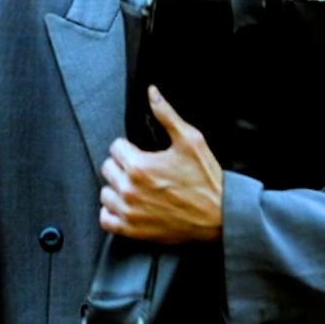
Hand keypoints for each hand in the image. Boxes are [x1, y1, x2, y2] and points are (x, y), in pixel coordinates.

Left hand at [98, 86, 222, 242]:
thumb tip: (151, 93)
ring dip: (117, 188)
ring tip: (135, 187)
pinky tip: (127, 206)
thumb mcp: (191, 140)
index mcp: (139, 166)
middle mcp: (129, 190)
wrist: (219, 216)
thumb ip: (166, 115)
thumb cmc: (207, 179)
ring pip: (105, 194)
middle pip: (107, 169)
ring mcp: (129, 212)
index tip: (142, 152)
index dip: (129, 146)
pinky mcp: (133, 230)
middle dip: (122, 165)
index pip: (115, 147)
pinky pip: (106, 219)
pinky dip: (112, 213)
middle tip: (141, 169)